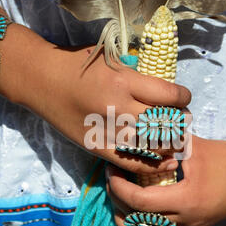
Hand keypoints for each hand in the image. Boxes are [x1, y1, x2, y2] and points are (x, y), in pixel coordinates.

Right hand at [18, 45, 190, 174]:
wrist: (41, 79)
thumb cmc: (76, 64)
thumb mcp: (111, 61)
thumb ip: (137, 77)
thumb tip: (164, 92)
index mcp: (125, 82)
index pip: (169, 96)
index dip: (183, 98)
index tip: (184, 98)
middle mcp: (119, 108)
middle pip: (164, 122)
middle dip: (180, 123)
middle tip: (184, 122)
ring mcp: (107, 131)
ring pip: (151, 145)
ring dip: (170, 144)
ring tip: (176, 141)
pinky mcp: (96, 147)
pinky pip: (130, 162)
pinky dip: (151, 165)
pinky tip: (165, 163)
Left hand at [106, 126, 225, 225]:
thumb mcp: (197, 146)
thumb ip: (166, 141)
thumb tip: (137, 133)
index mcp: (187, 200)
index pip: (137, 201)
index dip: (118, 186)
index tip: (112, 171)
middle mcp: (190, 224)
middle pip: (139, 223)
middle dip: (118, 204)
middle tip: (113, 185)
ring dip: (130, 225)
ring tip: (122, 206)